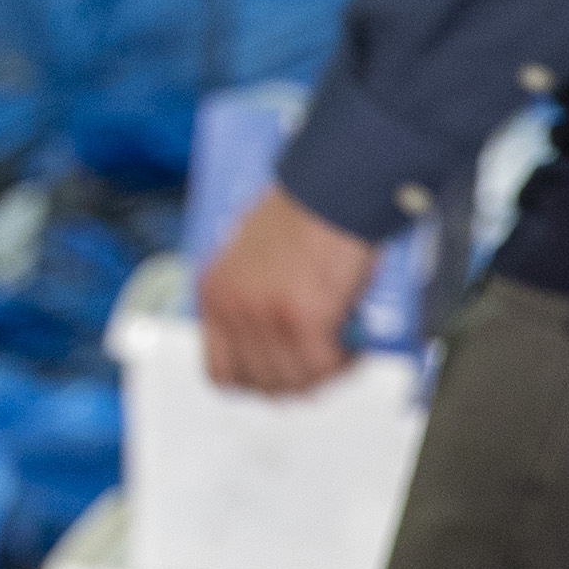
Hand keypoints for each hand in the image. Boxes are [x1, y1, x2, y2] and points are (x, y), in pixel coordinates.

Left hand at [196, 188, 382, 398]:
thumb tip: (271, 334)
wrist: (332, 185)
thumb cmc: (303, 207)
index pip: (219, 369)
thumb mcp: (251, 253)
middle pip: (259, 381)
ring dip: (323, 376)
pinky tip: (355, 350)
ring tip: (342, 357)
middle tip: (319, 371)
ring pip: (294, 379)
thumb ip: (251, 294)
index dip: (252, 381)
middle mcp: (233, 307)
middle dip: (294, 383)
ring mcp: (265, 316)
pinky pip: (324, 365)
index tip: (275, 379)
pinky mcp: (304, 319)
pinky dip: (345, 365)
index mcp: (213, 291)